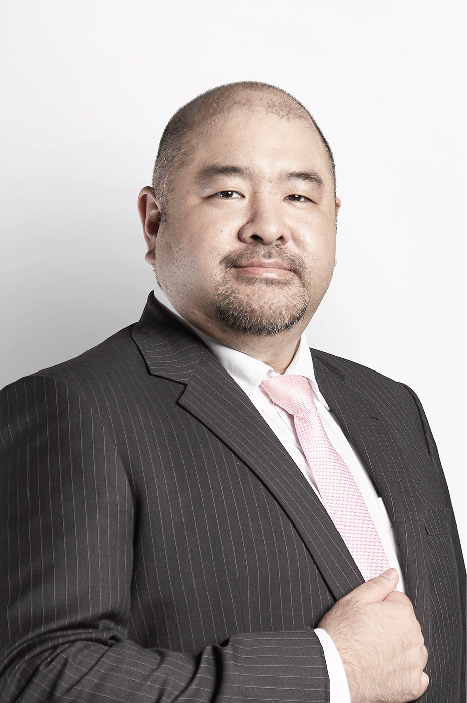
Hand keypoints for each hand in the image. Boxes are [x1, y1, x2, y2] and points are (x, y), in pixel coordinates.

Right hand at [318, 568, 427, 702]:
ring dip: (401, 648)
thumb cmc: (341, 637)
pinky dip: (405, 672)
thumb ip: (378, 584)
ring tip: (376, 652)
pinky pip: (417, 675)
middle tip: (369, 633)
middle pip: (408, 625)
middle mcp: (413, 637)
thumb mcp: (354, 600)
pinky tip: (387, 668)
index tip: (371, 616)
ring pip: (414, 649)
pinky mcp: (412, 685)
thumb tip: (392, 574)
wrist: (335, 672)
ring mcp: (414, 663)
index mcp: (402, 613)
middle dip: (392, 627)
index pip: (400, 602)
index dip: (383, 607)